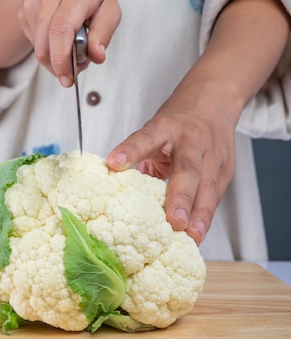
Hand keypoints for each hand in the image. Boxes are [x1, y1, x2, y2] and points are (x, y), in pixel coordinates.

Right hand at [17, 0, 120, 85]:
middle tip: (69, 76)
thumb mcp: (109, 8)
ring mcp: (32, 1)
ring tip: (68, 52)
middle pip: (46, 42)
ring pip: (38, 46)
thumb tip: (96, 55)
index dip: (62, 58)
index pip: (61, 29)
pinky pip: (34, 41)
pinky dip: (46, 49)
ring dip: (53, 59)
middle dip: (57, 66)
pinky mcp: (23, 10)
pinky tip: (56, 39)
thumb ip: (104, 32)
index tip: (68, 78)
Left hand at [106, 80, 236, 243]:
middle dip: (181, 197)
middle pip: (188, 169)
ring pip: (208, 187)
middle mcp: (191, 141)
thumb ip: (140, 156)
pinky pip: (214, 198)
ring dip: (200, 214)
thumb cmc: (176, 122)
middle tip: (174, 221)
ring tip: (192, 236)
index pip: (145, 138)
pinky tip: (197, 237)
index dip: (130, 150)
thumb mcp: (154, 130)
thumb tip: (116, 188)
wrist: (213, 101)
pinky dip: (205, 218)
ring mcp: (213, 156)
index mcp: (166, 128)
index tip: (114, 162)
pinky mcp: (225, 171)